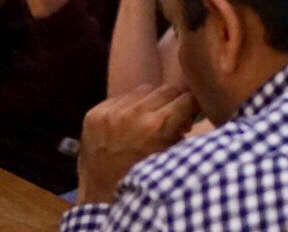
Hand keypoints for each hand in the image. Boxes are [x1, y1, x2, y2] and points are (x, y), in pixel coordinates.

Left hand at [75, 84, 199, 205]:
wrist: (100, 197)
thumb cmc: (141, 179)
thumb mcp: (169, 157)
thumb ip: (181, 130)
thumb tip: (191, 111)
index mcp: (157, 126)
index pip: (187, 97)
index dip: (193, 105)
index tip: (192, 112)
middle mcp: (134, 114)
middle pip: (167, 89)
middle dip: (173, 102)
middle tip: (172, 117)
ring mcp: (111, 113)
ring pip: (144, 90)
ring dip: (150, 102)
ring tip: (147, 121)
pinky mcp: (94, 114)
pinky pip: (120, 98)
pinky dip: (128, 107)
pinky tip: (126, 124)